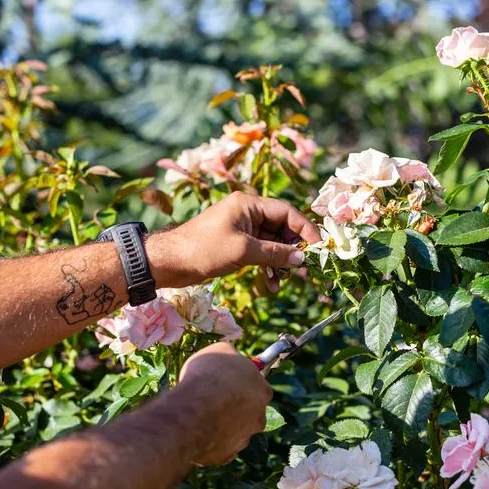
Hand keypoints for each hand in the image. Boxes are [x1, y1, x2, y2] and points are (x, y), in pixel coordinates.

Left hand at [145, 192, 321, 290]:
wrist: (169, 262)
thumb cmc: (203, 250)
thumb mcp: (243, 250)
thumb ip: (274, 253)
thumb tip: (301, 258)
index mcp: (248, 204)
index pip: (286, 212)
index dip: (305, 229)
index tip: (319, 247)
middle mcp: (247, 213)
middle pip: (282, 228)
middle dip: (293, 249)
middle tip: (302, 268)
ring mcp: (241, 229)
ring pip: (272, 243)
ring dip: (281, 262)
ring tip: (284, 280)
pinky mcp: (235, 245)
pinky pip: (260, 253)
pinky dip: (268, 267)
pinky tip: (272, 283)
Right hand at [178, 342, 272, 465]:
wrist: (194, 410)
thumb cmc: (209, 375)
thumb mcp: (220, 351)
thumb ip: (230, 356)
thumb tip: (230, 357)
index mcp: (262, 391)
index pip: (257, 386)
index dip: (240, 383)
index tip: (226, 381)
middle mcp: (259, 417)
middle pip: (248, 411)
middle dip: (234, 407)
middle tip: (212, 400)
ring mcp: (244, 438)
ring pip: (234, 431)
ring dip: (221, 425)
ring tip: (200, 416)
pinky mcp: (227, 456)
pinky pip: (219, 448)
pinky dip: (210, 442)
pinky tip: (195, 432)